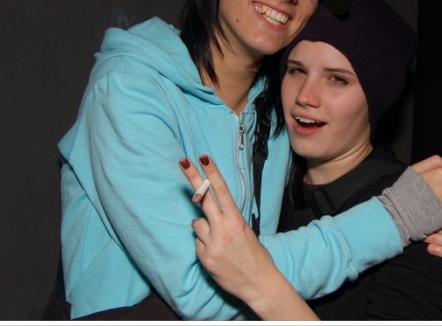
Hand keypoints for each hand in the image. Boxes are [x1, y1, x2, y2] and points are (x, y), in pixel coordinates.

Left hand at [179, 155, 317, 319]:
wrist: (258, 283)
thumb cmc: (255, 255)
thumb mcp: (246, 232)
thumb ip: (228, 220)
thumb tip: (208, 214)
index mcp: (236, 220)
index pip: (222, 191)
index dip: (212, 173)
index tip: (203, 158)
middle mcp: (223, 229)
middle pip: (203, 198)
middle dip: (193, 178)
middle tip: (182, 161)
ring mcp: (212, 244)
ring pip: (197, 224)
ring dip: (204, 228)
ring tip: (219, 241)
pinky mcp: (205, 258)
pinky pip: (198, 243)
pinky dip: (204, 245)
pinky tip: (217, 254)